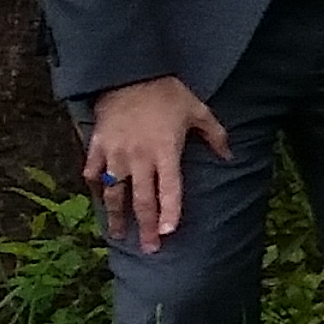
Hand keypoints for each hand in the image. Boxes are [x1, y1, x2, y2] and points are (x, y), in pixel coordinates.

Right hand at [78, 76, 227, 253]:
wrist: (130, 73)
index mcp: (166, 153)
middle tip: (149, 249)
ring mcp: (116, 153)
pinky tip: (100, 198)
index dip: (170, 213)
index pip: (170, 190)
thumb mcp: (199, 111)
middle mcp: (140, 158)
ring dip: (116, 216)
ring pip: (115, 192)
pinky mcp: (98, 145)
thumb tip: (230, 157)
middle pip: (142, 200)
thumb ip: (216, 136)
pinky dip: (96, 186)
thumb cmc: (168, 93)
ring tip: (118, 234)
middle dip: (146, 227)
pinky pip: (93, 171)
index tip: (169, 233)